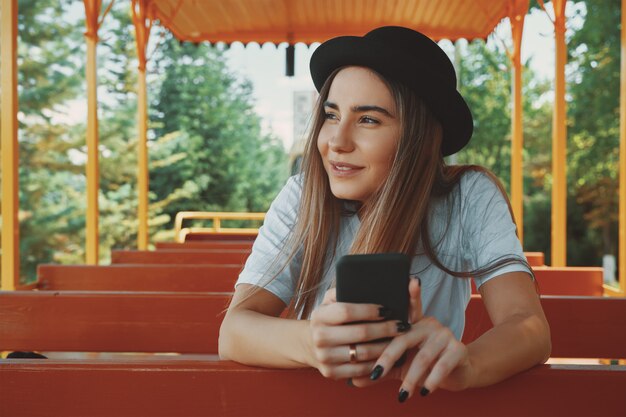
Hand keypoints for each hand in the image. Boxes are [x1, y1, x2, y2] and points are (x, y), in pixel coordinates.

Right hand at [307, 288, 410, 379]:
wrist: (310, 344)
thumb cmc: (329, 318)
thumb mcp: (330, 301)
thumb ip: (344, 290)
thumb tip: (367, 281)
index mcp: (319, 315)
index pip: (347, 311)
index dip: (369, 310)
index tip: (387, 309)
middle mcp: (319, 337)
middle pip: (359, 333)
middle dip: (385, 329)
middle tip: (402, 325)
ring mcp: (324, 357)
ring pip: (363, 354)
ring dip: (385, 347)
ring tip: (399, 340)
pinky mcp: (331, 373)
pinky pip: (360, 370)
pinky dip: (377, 362)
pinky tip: (388, 355)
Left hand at [352, 279, 474, 399]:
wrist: (457, 374)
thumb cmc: (424, 366)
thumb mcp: (401, 367)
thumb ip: (380, 371)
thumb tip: (353, 381)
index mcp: (414, 324)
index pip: (410, 308)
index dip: (412, 294)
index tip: (412, 281)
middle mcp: (429, 324)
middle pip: (404, 338)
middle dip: (388, 358)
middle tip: (375, 374)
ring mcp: (445, 335)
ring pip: (423, 357)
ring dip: (411, 378)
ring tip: (401, 395)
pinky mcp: (458, 350)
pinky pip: (442, 366)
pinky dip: (431, 381)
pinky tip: (424, 392)